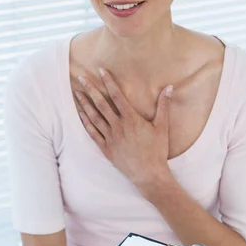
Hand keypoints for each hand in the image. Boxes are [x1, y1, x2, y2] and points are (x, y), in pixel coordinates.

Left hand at [75, 68, 172, 193]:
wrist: (148, 174)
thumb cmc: (157, 151)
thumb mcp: (162, 127)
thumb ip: (164, 106)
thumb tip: (169, 87)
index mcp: (131, 119)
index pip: (117, 96)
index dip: (108, 82)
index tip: (101, 71)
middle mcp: (118, 127)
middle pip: (101, 104)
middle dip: (91, 90)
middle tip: (81, 78)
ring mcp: (110, 138)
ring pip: (94, 118)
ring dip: (85, 105)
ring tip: (77, 93)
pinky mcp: (106, 149)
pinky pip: (93, 133)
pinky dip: (85, 123)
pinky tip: (80, 114)